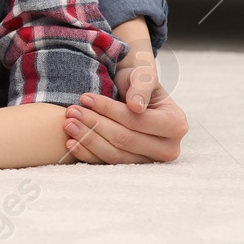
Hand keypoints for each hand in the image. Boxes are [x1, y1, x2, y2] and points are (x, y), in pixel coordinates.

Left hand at [63, 54, 186, 163]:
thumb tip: (136, 106)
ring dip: (88, 140)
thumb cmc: (139, 84)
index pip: (137, 121)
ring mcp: (149, 160)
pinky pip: (108, 164)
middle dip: (95, 125)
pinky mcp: (132, 166)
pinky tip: (71, 143)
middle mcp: (167, 148)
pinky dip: (88, 154)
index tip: (85, 97)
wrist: (133, 96)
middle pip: (125, 140)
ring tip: (68, 124)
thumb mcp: (143, 77)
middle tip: (71, 111)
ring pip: (116, 155)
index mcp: (176, 125)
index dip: (109, 110)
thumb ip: (142, 86)